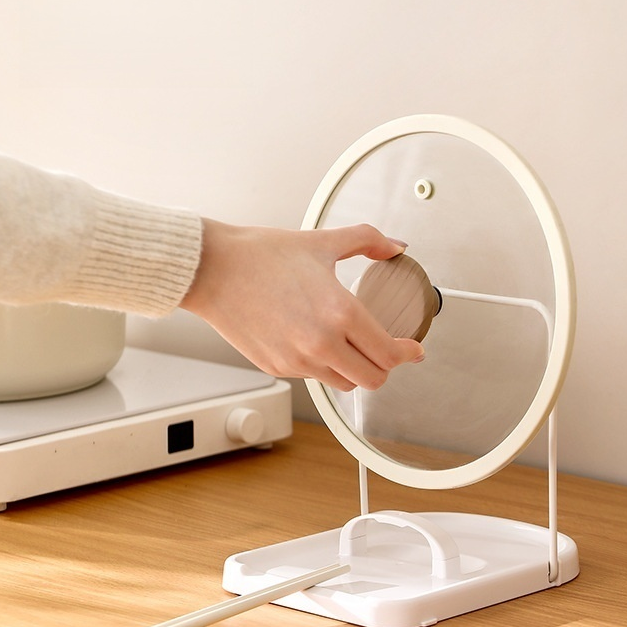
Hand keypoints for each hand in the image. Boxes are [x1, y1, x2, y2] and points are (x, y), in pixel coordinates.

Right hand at [180, 220, 424, 390]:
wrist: (212, 269)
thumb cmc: (262, 255)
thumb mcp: (323, 242)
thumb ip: (368, 241)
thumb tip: (395, 246)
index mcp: (340, 313)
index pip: (389, 353)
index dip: (407, 354)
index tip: (413, 349)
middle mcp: (322, 344)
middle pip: (373, 379)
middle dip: (384, 366)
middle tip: (385, 350)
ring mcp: (298, 361)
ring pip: (344, 384)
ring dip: (354, 370)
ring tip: (352, 349)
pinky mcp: (277, 367)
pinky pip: (313, 376)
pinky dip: (323, 365)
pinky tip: (317, 343)